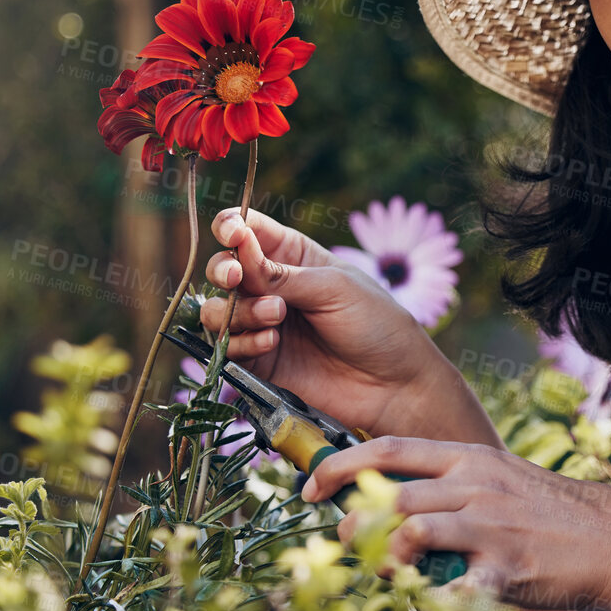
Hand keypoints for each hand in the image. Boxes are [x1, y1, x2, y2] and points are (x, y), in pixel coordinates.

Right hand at [201, 207, 485, 442]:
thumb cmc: (375, 324)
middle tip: (237, 278)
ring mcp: (263, 324)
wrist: (393, 384)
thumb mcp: (334, 288)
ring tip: (277, 317)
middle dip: (224, 269)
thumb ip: (282, 274)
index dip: (232, 226)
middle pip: (223, 268)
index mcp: (294, 256)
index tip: (235, 234)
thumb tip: (238, 251)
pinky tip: (272, 342)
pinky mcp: (259, 361)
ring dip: (238, 310)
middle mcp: (272, 287)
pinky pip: (227, 347)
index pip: (248, 230)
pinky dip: (242, 342)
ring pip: (217, 309)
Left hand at [303, 436, 610, 610]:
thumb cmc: (544, 510)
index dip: (341, 466)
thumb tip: (385, 492)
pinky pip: (454, 588)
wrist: (608, 539)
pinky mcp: (506, 567)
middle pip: (391, 496)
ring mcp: (491, 525)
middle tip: (343, 546)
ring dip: (384, 559)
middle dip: (353, 525)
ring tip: (385, 575)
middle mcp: (474, 485)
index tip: (310, 487)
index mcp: (467, 458)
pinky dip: (430, 602)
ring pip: (412, 532)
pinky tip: (426, 608)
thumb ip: (447, 479)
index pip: (388, 448)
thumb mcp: (496, 476)